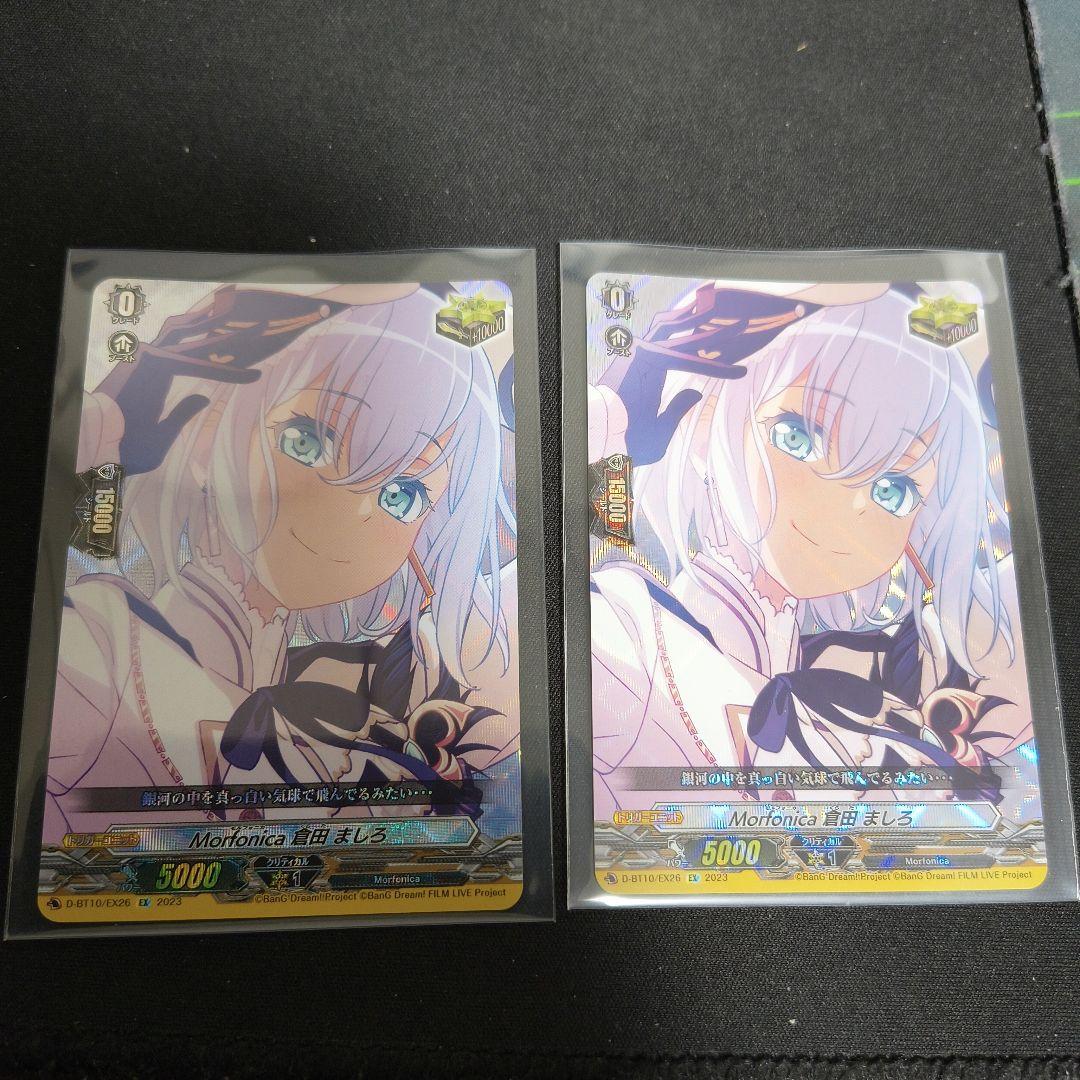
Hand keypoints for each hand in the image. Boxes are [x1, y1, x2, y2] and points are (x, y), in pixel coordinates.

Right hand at [108, 287, 347, 474]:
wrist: (99, 453)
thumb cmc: (126, 447)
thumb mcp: (164, 431)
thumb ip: (183, 412)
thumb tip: (202, 397)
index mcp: (156, 372)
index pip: (199, 354)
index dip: (228, 356)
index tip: (256, 362)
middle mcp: (154, 359)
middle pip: (201, 339)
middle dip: (234, 331)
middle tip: (267, 324)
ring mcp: (151, 359)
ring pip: (202, 344)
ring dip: (234, 341)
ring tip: (267, 336)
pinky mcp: (152, 367)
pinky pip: (195, 365)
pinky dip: (222, 368)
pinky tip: (249, 373)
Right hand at [609, 285, 818, 465]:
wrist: (604, 442)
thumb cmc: (626, 442)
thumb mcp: (659, 428)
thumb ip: (676, 409)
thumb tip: (695, 393)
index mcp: (645, 369)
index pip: (679, 348)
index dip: (706, 350)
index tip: (732, 357)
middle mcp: (645, 355)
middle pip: (682, 329)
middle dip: (711, 322)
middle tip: (740, 320)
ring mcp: (645, 353)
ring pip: (686, 334)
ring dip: (716, 331)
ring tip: (744, 326)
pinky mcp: (648, 360)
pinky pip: (687, 359)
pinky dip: (712, 361)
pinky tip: (735, 363)